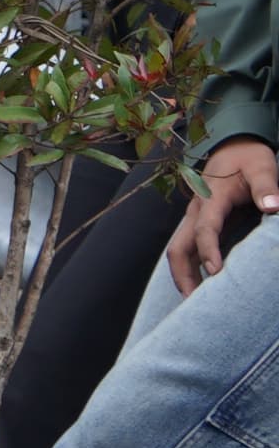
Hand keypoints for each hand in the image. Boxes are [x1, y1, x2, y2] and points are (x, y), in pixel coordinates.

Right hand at [173, 137, 278, 292]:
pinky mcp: (198, 222)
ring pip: (178, 250)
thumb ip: (267, 186)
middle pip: (178, 247)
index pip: (205, 229)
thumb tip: (273, 207)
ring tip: (194, 301)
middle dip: (184, 275)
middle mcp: (196, 211)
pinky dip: (189, 267)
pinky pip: (186, 247)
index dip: (208, 250)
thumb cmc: (249, 157)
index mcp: (210, 198)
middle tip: (195, 303)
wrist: (233, 145)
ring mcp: (194, 217)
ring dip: (183, 275)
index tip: (216, 272)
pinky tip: (200, 284)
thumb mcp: (262, 166)